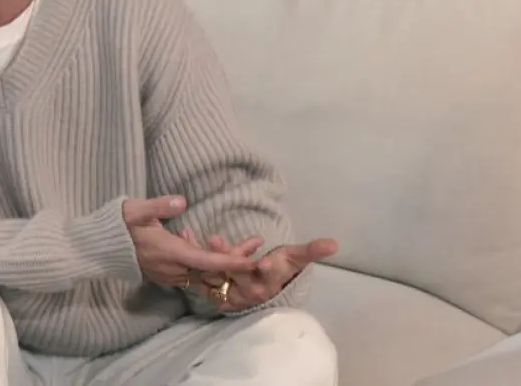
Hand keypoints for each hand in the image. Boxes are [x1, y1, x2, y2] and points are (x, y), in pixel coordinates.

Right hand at [122, 196, 257, 286]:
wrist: (99, 248)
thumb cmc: (117, 227)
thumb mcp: (135, 210)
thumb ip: (158, 205)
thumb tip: (182, 201)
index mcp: (169, 253)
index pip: (205, 262)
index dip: (229, 262)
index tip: (251, 261)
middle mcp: (173, 269)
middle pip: (211, 270)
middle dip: (235, 260)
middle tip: (255, 244)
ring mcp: (170, 274)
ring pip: (205, 273)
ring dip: (223, 261)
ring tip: (242, 245)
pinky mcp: (168, 274)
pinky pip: (194, 273)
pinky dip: (206, 261)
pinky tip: (201, 242)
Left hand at [202, 234, 338, 311]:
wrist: (264, 288)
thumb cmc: (281, 268)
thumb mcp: (297, 258)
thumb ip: (313, 250)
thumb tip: (335, 244)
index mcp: (268, 279)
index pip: (267, 275)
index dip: (265, 269)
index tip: (262, 263)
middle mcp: (247, 287)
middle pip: (236, 273)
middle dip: (227, 257)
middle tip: (217, 240)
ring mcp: (229, 286)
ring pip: (215, 271)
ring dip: (205, 254)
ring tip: (195, 237)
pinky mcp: (213, 282)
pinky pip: (200, 268)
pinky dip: (193, 251)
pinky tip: (185, 233)